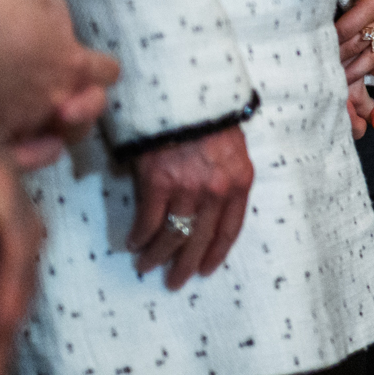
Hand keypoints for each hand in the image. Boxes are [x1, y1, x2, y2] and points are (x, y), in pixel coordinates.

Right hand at [127, 125, 253, 288]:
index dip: (216, 252)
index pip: (231, 228)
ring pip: (172, 234)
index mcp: (239, 181)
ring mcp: (188, 188)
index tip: (207, 270)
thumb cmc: (207, 118)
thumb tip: (209, 205)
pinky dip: (140, 235)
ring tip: (147, 267)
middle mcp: (216, 190)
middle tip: (175, 281)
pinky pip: (149, 219)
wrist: (185, 92)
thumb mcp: (231, 149)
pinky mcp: (159, 182)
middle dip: (186, 265)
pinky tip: (134, 243)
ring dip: (157, 255)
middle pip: (200, 238)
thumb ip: (225, 177)